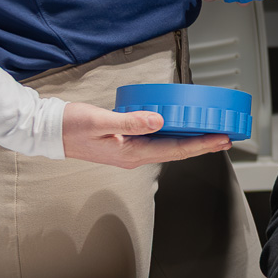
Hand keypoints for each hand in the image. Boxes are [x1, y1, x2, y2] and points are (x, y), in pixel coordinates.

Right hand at [60, 101, 231, 167]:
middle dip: (203, 145)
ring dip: (191, 141)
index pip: (175, 150)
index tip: (222, 139)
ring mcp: (130, 152)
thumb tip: (159, 121)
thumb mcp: (100, 121)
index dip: (201, 144)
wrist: (49, 132)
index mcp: (131, 153)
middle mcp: (134, 156)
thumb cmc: (71, 126)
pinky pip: (157, 142)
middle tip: (227, 137)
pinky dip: (174, 135)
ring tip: (211, 134)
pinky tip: (182, 128)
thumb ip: (131, 121)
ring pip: (169, 148)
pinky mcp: (126, 144)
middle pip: (177, 151)